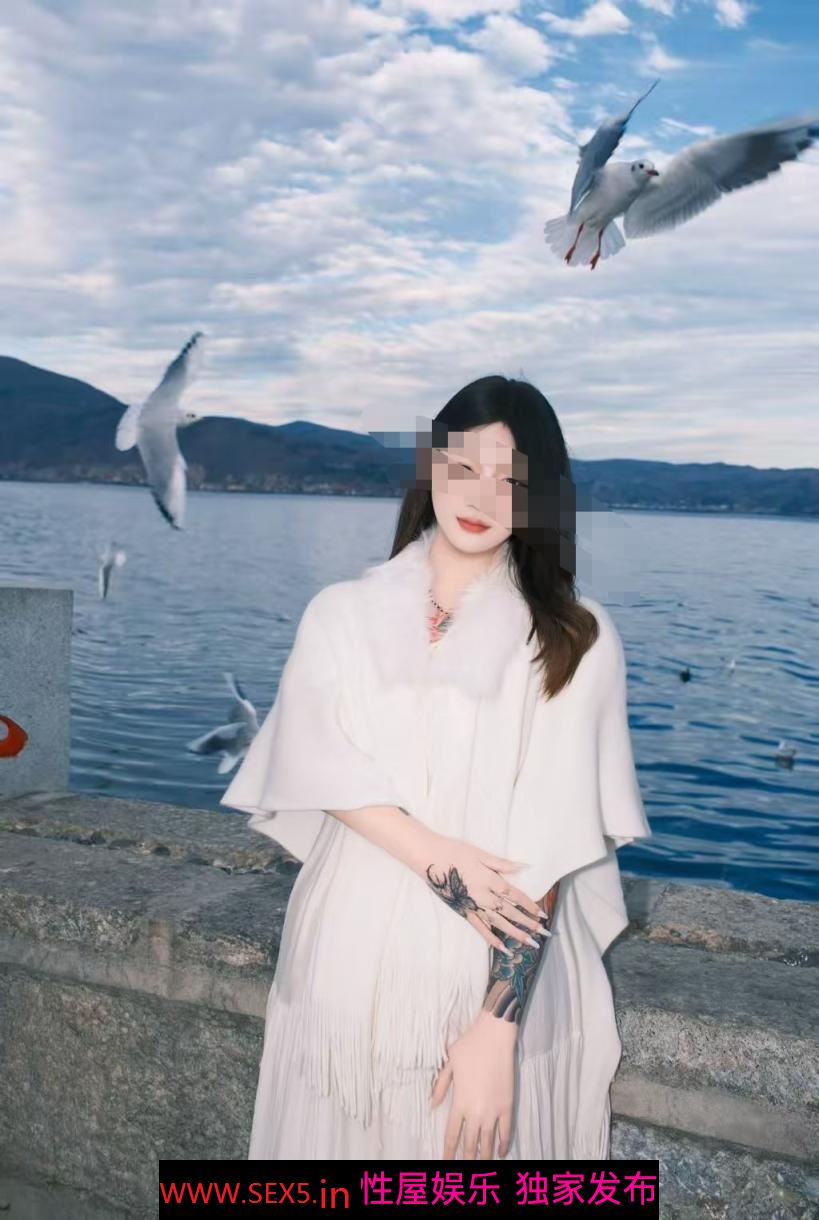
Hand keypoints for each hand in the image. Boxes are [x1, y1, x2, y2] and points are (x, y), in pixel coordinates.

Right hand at [418, 833, 549, 953]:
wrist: (428, 859)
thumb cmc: (454, 851)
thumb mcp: (480, 853)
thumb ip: (502, 864)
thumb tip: (523, 866)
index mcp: (489, 879)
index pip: (514, 895)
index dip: (529, 905)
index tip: (542, 914)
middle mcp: (483, 896)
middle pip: (510, 912)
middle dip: (528, 923)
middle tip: (543, 933)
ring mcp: (473, 906)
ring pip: (499, 923)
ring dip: (515, 933)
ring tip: (529, 942)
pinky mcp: (463, 912)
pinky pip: (480, 928)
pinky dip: (491, 938)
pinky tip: (502, 947)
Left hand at [430, 1010, 516, 1157]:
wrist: (494, 1036)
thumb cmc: (469, 1046)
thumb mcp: (448, 1064)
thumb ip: (441, 1087)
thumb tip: (433, 1105)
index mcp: (459, 1102)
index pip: (452, 1135)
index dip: (448, 1152)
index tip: (446, 1163)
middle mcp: (476, 1112)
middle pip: (470, 1144)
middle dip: (466, 1160)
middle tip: (463, 1170)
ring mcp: (494, 1111)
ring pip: (488, 1142)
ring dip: (484, 1157)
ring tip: (482, 1167)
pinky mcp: (508, 1106)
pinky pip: (506, 1131)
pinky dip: (503, 1144)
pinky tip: (501, 1152)